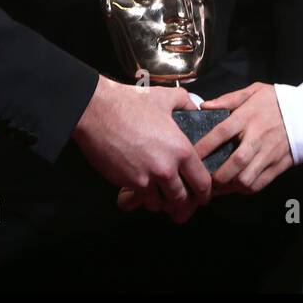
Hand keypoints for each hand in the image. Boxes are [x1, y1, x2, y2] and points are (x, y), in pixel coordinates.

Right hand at [73, 77, 210, 223]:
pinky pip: (141, 199)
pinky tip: (145, 192)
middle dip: (183, 204)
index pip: (202, 182)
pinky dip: (145, 198)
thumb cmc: (131, 102)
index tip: (203, 196)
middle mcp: (166, 168)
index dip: (205, 193)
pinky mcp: (127, 182)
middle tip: (183, 205)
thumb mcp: (166, 97)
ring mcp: (146, 178)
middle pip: (182, 199)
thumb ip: (186, 103)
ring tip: (163, 198)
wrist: (97, 111)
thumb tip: (195, 108)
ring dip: (163, 202)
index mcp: (181, 149)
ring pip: (161, 203)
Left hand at [194, 83, 292, 195]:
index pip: (220, 133)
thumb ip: (228, 99)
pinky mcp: (280, 165)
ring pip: (247, 179)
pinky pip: (260, 184)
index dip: (203, 147)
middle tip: (203, 179)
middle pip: (234, 163)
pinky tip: (236, 186)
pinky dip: (245, 189)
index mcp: (248, 117)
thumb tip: (204, 106)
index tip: (189, 155)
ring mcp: (270, 154)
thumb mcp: (254, 91)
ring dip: (230, 186)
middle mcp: (257, 137)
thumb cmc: (277, 100)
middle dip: (216, 176)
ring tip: (218, 186)